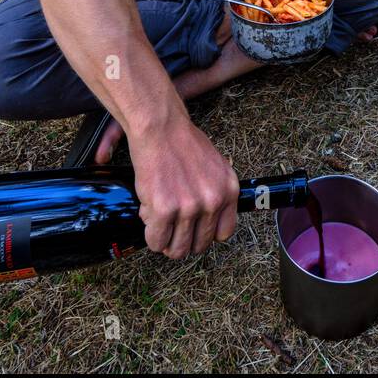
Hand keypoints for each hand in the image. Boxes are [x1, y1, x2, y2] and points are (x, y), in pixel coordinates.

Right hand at [129, 117, 239, 258]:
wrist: (161, 127)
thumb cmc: (182, 142)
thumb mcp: (215, 167)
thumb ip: (214, 192)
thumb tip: (203, 220)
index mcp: (228, 191)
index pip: (223, 233)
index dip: (205, 233)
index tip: (194, 229)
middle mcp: (212, 201)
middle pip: (199, 245)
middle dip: (183, 241)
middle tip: (172, 229)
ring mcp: (189, 207)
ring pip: (177, 249)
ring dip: (166, 242)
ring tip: (160, 225)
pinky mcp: (164, 209)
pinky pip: (157, 240)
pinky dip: (151, 236)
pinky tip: (149, 219)